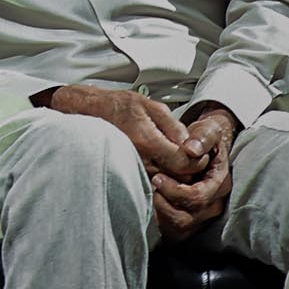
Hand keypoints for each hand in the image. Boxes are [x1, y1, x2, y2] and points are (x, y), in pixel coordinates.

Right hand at [42, 84, 202, 178]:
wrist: (91, 113)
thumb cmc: (120, 106)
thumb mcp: (152, 106)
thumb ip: (174, 126)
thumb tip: (191, 145)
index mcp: (148, 140)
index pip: (183, 163)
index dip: (196, 160)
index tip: (197, 153)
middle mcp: (140, 160)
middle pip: (178, 177)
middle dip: (189, 169)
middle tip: (191, 156)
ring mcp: (134, 169)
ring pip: (167, 182)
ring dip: (176, 173)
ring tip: (174, 156)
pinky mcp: (130, 174)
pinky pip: (155, 182)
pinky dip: (163, 176)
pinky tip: (162, 162)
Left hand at [151, 106, 239, 241]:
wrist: (203, 146)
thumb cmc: (204, 138)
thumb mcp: (208, 130)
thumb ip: (202, 137)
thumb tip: (191, 149)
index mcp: (221, 183)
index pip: (198, 198)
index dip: (175, 191)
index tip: (157, 177)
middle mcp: (215, 202)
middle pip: (188, 218)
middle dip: (165, 203)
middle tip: (151, 184)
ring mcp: (205, 213)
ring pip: (181, 227)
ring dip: (161, 212)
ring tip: (152, 193)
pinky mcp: (192, 219)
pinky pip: (175, 231)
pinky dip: (162, 220)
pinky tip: (153, 203)